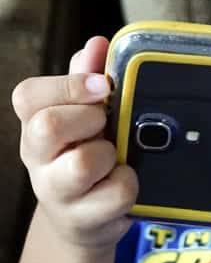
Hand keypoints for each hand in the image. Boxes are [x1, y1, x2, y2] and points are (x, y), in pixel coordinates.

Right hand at [10, 36, 136, 249]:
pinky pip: (118, 192)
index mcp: (36, 122)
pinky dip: (131, 184)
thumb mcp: (87, 114)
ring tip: (116, 157)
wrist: (87, 217)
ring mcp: (56, 191)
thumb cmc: (88, 153)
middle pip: (47, 126)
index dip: (69, 85)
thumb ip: (91, 77)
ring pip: (82, 164)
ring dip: (110, 155)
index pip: (28, 95)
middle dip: (89, 118)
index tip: (102, 86)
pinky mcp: (84, 218)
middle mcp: (37, 156)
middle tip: (105, 125)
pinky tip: (126, 181)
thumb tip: (97, 43)